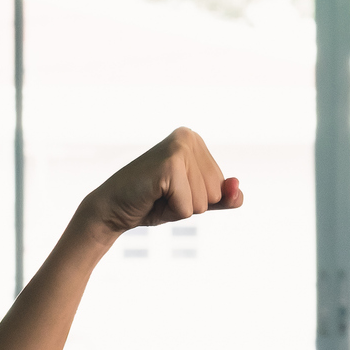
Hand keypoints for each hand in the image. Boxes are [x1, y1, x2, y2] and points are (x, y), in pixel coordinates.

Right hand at [79, 128, 241, 234]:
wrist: (112, 209)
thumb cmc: (152, 202)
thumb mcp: (194, 202)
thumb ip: (223, 198)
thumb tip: (237, 189)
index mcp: (195, 141)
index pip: (221, 186)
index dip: (196, 199)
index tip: (170, 190)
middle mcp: (189, 137)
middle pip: (215, 193)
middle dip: (190, 204)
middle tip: (162, 194)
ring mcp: (179, 148)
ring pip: (204, 202)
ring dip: (180, 208)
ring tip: (157, 195)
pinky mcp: (170, 164)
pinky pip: (188, 207)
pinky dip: (171, 212)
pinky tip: (152, 198)